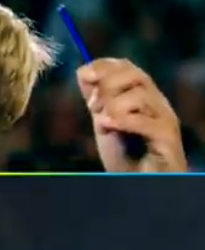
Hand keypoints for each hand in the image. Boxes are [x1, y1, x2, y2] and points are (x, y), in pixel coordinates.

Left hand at [76, 58, 186, 172]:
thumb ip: (97, 99)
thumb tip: (83, 71)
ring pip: (139, 96)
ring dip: (113, 106)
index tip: (84, 76)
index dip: (102, 66)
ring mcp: (164, 119)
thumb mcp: (105, 121)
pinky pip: (145, 121)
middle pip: (134, 75)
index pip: (126, 66)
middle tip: (92, 106)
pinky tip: (107, 126)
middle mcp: (157, 103)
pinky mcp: (166, 138)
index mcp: (142, 96)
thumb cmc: (125, 155)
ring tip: (102, 122)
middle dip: (106, 85)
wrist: (138, 182)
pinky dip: (122, 121)